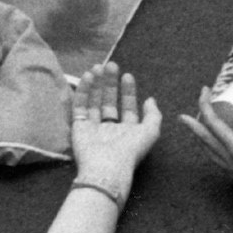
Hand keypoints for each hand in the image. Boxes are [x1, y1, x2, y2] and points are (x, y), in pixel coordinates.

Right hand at [69, 61, 161, 185]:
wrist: (105, 166)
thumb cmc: (130, 150)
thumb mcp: (150, 132)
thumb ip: (154, 115)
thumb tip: (151, 99)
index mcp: (127, 132)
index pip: (128, 108)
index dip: (128, 91)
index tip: (128, 76)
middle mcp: (109, 129)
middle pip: (109, 102)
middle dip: (110, 84)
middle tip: (111, 66)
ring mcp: (93, 128)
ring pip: (94, 102)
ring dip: (97, 84)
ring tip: (98, 67)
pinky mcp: (78, 127)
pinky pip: (79, 106)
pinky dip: (83, 91)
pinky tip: (88, 77)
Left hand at [179, 88, 232, 212]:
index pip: (213, 123)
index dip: (205, 105)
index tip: (205, 90)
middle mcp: (229, 158)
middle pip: (204, 138)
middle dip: (193, 123)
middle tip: (182, 116)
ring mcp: (232, 168)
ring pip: (207, 150)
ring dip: (198, 138)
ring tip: (193, 130)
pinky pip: (216, 158)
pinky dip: (209, 149)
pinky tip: (214, 149)